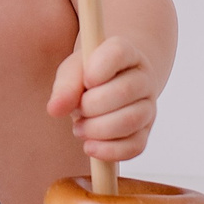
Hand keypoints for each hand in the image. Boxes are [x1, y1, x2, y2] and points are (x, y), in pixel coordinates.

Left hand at [45, 33, 156, 160]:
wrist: (107, 89)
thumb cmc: (87, 76)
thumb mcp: (72, 71)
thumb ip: (65, 85)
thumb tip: (55, 109)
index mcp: (126, 53)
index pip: (119, 52)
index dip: (100, 67)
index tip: (86, 79)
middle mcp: (143, 79)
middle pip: (125, 91)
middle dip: (92, 105)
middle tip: (77, 110)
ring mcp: (148, 107)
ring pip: (131, 120)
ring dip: (98, 129)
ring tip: (80, 128)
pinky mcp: (144, 133)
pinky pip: (134, 146)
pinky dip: (109, 151)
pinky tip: (90, 146)